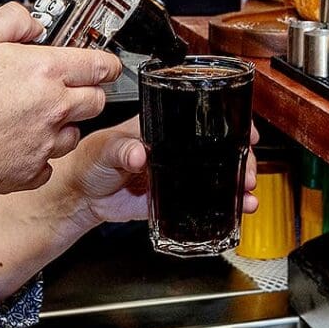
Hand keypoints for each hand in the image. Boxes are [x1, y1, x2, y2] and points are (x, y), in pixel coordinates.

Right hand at [0, 3, 120, 196]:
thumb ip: (12, 20)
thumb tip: (33, 23)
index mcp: (45, 71)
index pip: (101, 66)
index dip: (106, 63)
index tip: (104, 65)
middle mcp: (54, 109)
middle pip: (96, 101)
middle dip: (86, 92)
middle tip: (61, 89)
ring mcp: (45, 144)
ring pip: (74, 134)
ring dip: (62, 126)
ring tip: (29, 119)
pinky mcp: (31, 173)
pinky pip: (47, 166)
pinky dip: (37, 158)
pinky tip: (14, 145)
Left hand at [41, 118, 260, 231]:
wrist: (81, 195)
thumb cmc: (89, 161)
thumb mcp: (105, 148)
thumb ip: (121, 150)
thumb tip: (137, 152)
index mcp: (159, 129)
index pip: (198, 120)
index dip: (226, 124)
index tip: (244, 131)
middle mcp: (172, 149)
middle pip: (215, 149)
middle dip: (238, 157)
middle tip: (247, 169)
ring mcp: (173, 173)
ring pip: (213, 174)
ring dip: (234, 181)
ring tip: (246, 190)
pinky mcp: (169, 197)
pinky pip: (199, 201)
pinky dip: (219, 205)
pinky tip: (234, 208)